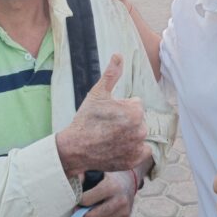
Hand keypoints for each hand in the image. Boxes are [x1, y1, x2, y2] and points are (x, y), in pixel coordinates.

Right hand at [57, 54, 149, 174]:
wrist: (75, 147)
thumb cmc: (86, 119)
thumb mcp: (98, 93)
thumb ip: (112, 74)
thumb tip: (118, 55)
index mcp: (135, 112)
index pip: (136, 105)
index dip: (121, 107)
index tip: (108, 114)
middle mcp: (141, 130)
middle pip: (138, 120)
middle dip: (126, 121)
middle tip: (108, 126)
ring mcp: (138, 147)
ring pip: (138, 134)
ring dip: (129, 135)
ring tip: (110, 137)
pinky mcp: (134, 160)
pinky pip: (140, 151)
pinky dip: (132, 150)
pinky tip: (117, 147)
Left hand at [79, 170, 136, 216]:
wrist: (129, 181)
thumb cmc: (109, 175)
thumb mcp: (98, 170)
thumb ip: (83, 176)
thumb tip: (71, 184)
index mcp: (112, 186)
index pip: (86, 201)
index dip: (78, 200)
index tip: (77, 198)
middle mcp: (120, 200)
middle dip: (82, 213)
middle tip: (78, 208)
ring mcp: (124, 212)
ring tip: (90, 209)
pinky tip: (100, 212)